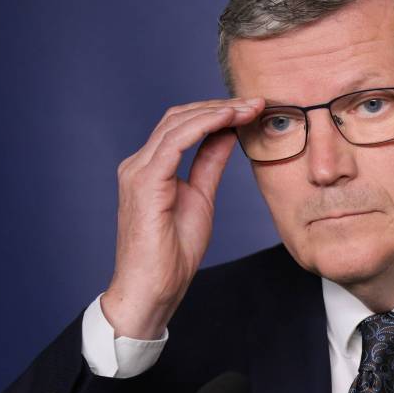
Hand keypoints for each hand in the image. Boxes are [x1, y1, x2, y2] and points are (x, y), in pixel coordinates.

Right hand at [101, 97, 263, 338]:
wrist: (153, 290)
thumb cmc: (172, 253)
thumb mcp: (201, 198)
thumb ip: (209, 164)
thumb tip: (227, 134)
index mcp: (151, 167)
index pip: (182, 125)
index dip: (216, 111)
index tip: (251, 108)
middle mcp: (139, 163)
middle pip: (180, 117)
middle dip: (220, 106)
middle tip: (255, 102)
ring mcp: (138, 171)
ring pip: (178, 123)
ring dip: (217, 111)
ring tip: (249, 108)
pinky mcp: (144, 183)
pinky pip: (174, 143)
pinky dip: (203, 126)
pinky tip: (228, 119)